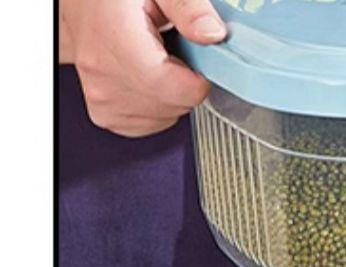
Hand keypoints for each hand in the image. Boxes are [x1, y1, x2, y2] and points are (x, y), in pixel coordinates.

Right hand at [59, 0, 226, 137]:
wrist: (81, 4)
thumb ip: (188, 6)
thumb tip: (212, 34)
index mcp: (118, 42)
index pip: (181, 91)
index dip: (200, 77)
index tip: (195, 59)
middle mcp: (105, 76)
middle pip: (176, 106)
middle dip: (185, 81)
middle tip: (169, 50)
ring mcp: (102, 98)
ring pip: (166, 118)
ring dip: (171, 94)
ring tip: (153, 60)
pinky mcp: (104, 113)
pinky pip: (149, 124)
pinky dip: (156, 106)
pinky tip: (146, 78)